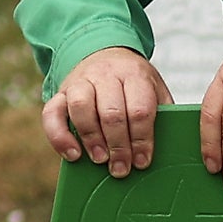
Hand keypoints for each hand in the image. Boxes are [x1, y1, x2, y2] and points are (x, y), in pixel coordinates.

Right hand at [40, 46, 167, 176]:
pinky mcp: (61, 92)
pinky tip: (72, 155)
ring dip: (91, 138)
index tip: (143, 161)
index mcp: (134, 75)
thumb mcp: (154, 89)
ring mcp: (80, 81)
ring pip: (81, 107)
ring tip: (101, 160)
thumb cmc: (134, 83)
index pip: (139, 109)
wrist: (105, 52)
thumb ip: (161, 114)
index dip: (142, 138)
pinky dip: (59, 136)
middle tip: (122, 169)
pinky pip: (51, 112)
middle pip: (111, 112)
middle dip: (118, 145)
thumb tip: (171, 149)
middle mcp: (106, 75)